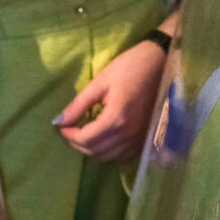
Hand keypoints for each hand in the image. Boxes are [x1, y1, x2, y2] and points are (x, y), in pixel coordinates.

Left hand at [53, 40, 166, 161]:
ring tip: (85, 133)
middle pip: (96, 151)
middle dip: (78, 143)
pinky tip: (104, 137)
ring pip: (109, 157)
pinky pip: (123, 155)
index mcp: (116, 118)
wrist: (161, 63)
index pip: (86, 139)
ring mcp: (140, 138)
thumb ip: (78, 105)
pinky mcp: (146, 137)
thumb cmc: (129, 67)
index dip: (69, 135)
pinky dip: (109, 151)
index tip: (62, 126)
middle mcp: (129, 133)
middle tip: (71, 129)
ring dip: (93, 149)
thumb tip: (58, 122)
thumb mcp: (99, 82)